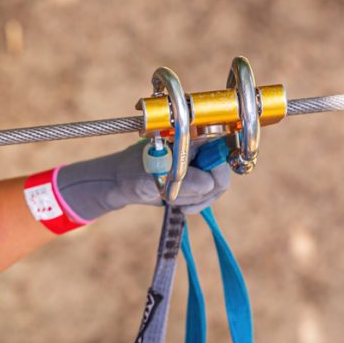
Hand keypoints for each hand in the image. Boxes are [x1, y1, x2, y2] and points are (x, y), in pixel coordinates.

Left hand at [55, 138, 231, 218]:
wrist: (122, 182)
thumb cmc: (133, 170)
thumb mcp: (156, 174)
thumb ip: (184, 179)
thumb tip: (209, 185)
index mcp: (190, 137)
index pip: (221, 154)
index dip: (214, 173)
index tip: (200, 187)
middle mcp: (199, 150)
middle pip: (221, 176)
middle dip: (200, 192)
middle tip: (177, 196)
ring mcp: (199, 166)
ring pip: (214, 190)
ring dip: (192, 199)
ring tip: (170, 196)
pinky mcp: (197, 181)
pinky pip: (207, 197)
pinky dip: (194, 203)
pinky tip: (178, 204)